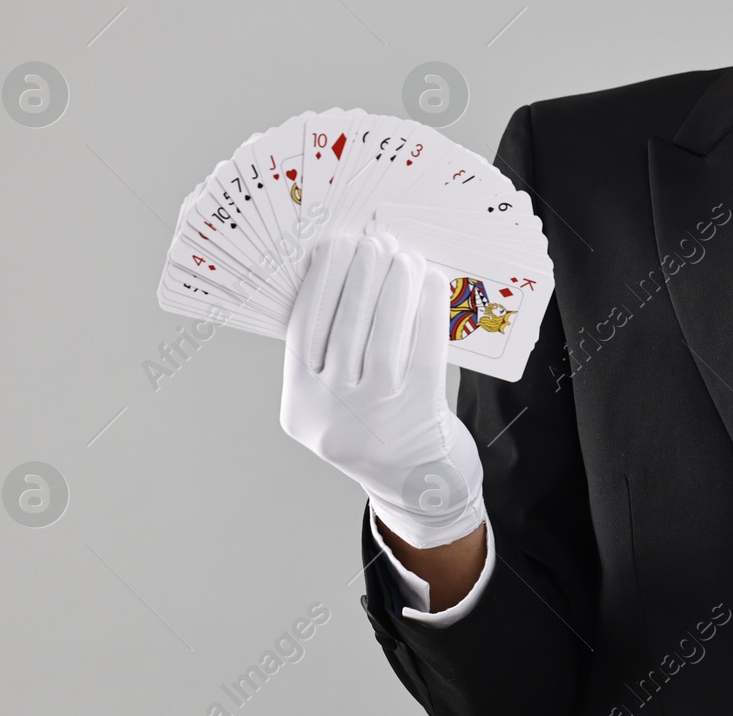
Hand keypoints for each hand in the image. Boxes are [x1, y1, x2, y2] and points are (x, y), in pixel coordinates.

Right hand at [280, 231, 484, 548]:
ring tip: (404, 257)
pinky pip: (424, 349)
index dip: (320, 281)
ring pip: (384, 333)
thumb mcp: (336, 402)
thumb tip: (349, 273)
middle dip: (362, 274)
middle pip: (345, 325)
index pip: (304, 328)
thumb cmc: (378, 430)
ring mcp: (375, 416)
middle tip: (376, 241)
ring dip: (396, 286)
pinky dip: (428, 310)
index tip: (334, 244)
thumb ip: (333, 352)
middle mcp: (330, 413)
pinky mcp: (419, 413)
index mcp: (299, 405)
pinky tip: (433, 284)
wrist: (419, 492)